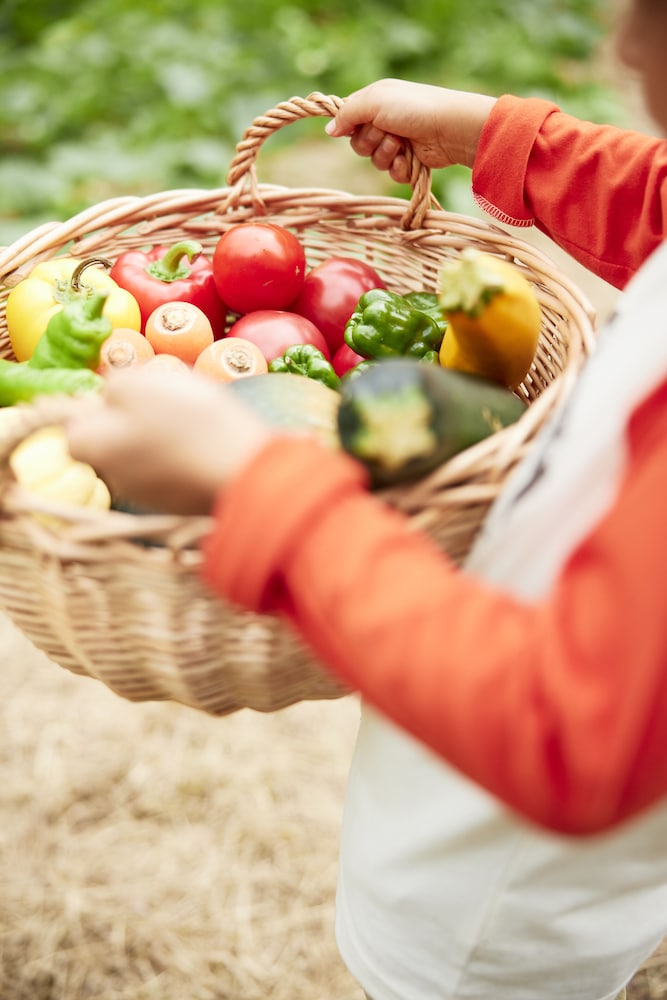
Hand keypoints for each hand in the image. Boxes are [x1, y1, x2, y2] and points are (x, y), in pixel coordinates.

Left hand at [65, 367, 272, 514]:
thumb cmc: (187, 420)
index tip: (125, 394)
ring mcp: (148, 495)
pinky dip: (181, 458)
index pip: (75, 429)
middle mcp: (114, 478)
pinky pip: (171, 473)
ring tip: (192, 420)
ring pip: (142, 458)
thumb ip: (112, 385)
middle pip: (111, 444)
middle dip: (129, 424)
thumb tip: (108, 394)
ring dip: (158, 440)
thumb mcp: (139, 382)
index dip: (96, 408)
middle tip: (163, 403)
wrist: (244, 470)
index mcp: (94, 448)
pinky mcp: (179, 504)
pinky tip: (206, 442)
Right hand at [325, 79, 496, 182]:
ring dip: (386, 154)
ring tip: (402, 144)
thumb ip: (347, 114)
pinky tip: (410, 159)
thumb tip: (329, 130)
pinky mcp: (409, 162)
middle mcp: (384, 121)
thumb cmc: (413, 108)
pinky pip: (392, 173)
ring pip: (374, 160)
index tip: (351, 127)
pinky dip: (399, 168)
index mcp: (375, 102)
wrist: (448, 128)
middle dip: (370, 141)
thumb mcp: (375, 101)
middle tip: (387, 132)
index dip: (348, 126)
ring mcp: (397, 143)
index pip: (348, 119)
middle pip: (358, 143)